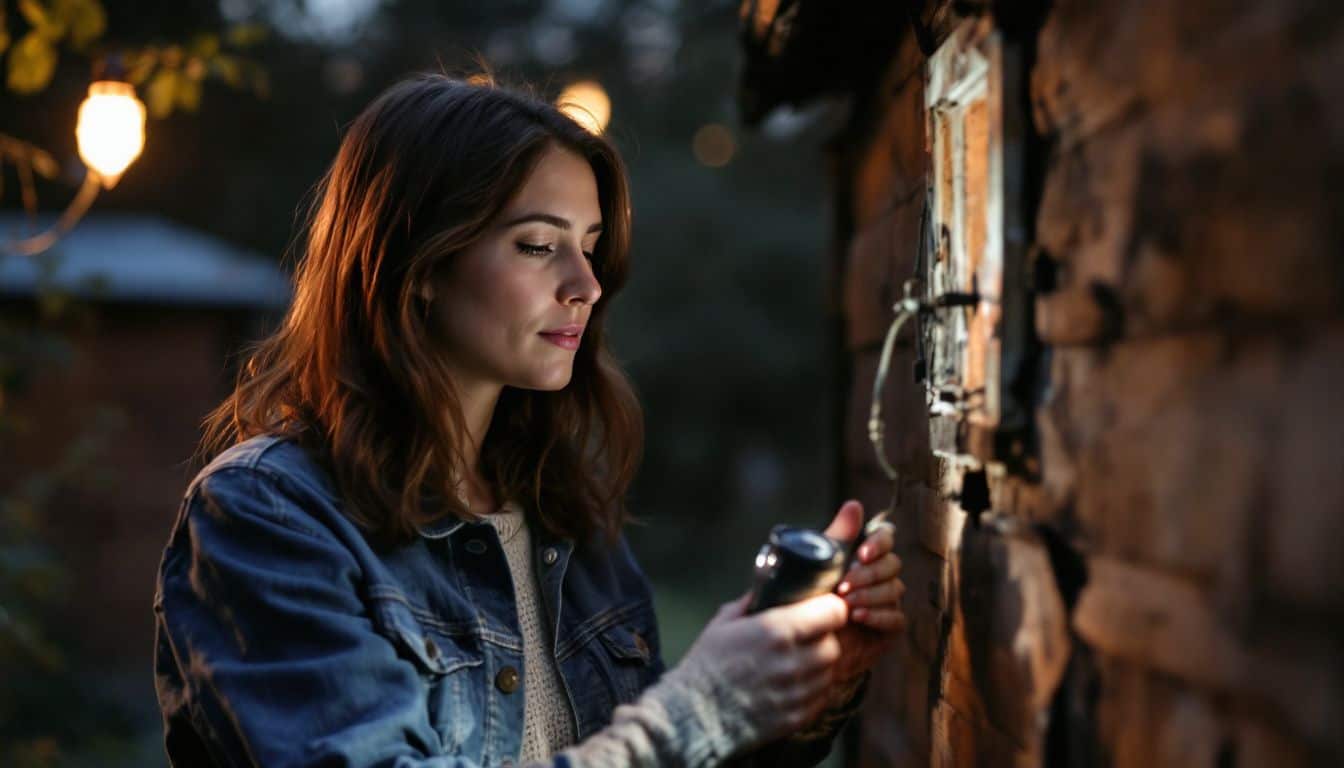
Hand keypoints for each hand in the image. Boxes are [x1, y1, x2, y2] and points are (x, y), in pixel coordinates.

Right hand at [664, 589, 848, 748]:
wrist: (693, 716)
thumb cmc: (705, 666)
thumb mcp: (723, 623)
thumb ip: (751, 602)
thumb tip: (768, 586)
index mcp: (776, 630)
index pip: (832, 613)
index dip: (832, 607)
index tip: (826, 608)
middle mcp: (792, 661)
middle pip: (833, 645)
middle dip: (823, 639)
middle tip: (807, 639)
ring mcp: (796, 692)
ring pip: (830, 673)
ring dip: (819, 666)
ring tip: (798, 664)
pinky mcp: (796, 717)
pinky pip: (821, 699)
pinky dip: (814, 690)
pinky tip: (794, 686)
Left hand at [822, 500, 905, 686]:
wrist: (800, 643)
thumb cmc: (807, 599)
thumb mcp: (819, 565)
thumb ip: (838, 536)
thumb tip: (854, 505)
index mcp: (865, 557)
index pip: (886, 538)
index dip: (879, 543)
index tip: (861, 554)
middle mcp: (880, 577)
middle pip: (892, 564)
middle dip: (868, 574)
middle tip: (843, 586)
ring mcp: (887, 602)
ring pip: (894, 590)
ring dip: (870, 596)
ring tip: (845, 604)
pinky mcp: (889, 628)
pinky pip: (897, 618)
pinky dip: (878, 617)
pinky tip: (857, 618)